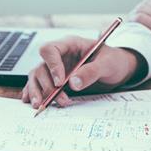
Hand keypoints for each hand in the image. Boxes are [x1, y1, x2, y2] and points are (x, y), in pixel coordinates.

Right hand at [22, 36, 145, 107]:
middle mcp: (60, 56)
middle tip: (59, 99)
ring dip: (37, 91)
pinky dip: (34, 93)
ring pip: (37, 77)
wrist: (118, 69)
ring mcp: (56, 68)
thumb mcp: (108, 64)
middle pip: (41, 66)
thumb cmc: (114, 61)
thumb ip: (91, 71)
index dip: (52, 66)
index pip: (50, 50)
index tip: (60, 82)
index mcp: (70, 44)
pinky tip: (32, 101)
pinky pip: (39, 84)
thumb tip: (73, 83)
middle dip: (47, 85)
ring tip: (40, 105)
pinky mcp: (55, 80)